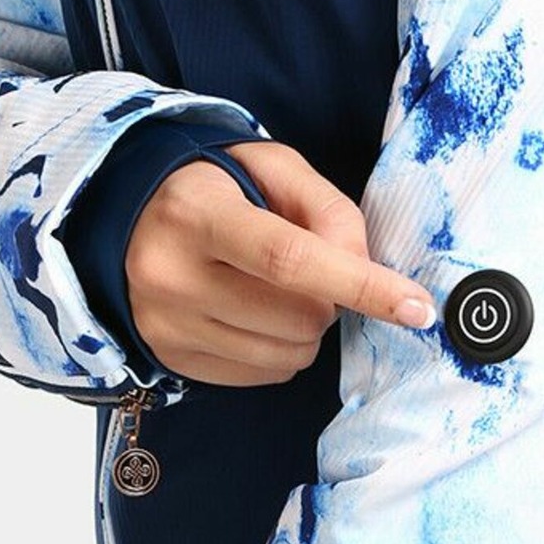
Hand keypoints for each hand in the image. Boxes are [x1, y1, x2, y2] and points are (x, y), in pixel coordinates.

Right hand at [125, 140, 436, 385]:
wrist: (127, 216)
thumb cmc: (215, 186)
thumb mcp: (270, 168)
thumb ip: (327, 208)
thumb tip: (364, 268)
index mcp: (198, 213)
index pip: (289, 259)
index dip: (361, 285)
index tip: (416, 307)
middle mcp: (172, 275)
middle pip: (299, 315)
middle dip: (332, 299)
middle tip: (310, 268)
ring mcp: (166, 324)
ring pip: (287, 354)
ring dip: (308, 327)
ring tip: (275, 288)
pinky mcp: (168, 358)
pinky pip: (263, 375)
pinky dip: (280, 349)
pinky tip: (254, 312)